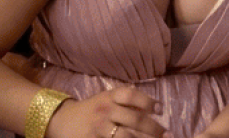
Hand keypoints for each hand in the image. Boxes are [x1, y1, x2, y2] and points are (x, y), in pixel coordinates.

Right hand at [47, 87, 167, 137]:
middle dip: (153, 128)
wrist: (61, 122)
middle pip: (134, 119)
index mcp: (109, 96)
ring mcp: (99, 129)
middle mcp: (105, 110)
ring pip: (127, 137)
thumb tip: (151, 105)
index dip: (148, 101)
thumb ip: (124, 99)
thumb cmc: (90, 110)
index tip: (160, 109)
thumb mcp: (105, 98)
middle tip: (167, 134)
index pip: (131, 95)